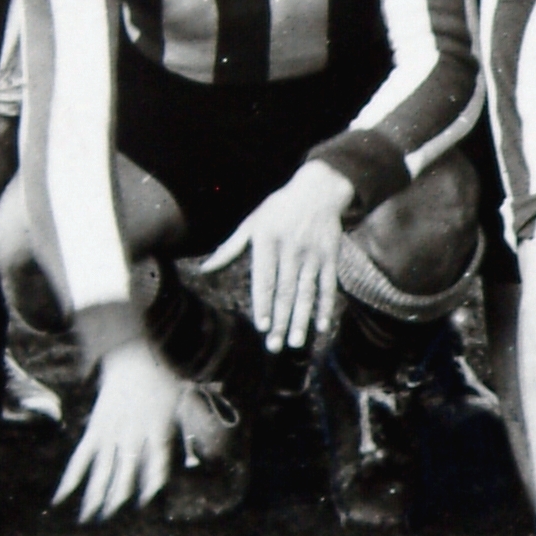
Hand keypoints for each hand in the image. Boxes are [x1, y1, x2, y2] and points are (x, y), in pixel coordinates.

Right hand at [54, 342, 184, 522]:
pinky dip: (70, 479)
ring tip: (88, 519)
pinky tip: (61, 498)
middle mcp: (133, 436)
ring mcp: (111, 435)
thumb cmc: (164, 383)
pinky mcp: (94, 431)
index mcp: (158, 430)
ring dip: (94, 497)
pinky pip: (80, 459)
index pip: (157, 463)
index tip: (147, 501)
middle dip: (118, 500)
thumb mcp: (188, 402)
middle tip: (111, 520)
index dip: (152, 483)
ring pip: (101, 472)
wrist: (132, 359)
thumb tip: (215, 453)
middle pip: (125, 473)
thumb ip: (200, 428)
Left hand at [197, 163, 354, 350]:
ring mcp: (313, 254)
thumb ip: (230, 247)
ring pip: (306, 292)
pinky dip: (326, 306)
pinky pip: (328, 285)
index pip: (265, 279)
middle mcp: (291, 250)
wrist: (319, 189)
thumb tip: (205, 269)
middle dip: (280, 320)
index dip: (263, 303)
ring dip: (302, 319)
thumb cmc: (279, 208)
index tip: (261, 326)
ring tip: (295, 343)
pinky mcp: (330, 256)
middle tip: (274, 346)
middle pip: (285, 291)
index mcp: (268, 242)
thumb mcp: (252, 222)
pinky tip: (321, 326)